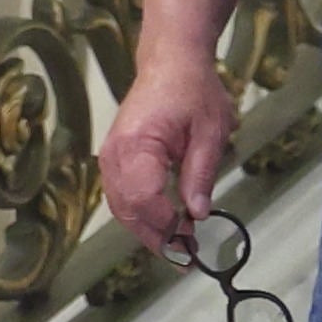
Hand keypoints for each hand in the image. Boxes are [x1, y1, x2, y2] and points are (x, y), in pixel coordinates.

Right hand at [101, 53, 235, 261]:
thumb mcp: (211, 132)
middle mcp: (114, 154)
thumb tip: (198, 214)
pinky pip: (122, 196)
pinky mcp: (115, 159)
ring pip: (121, 207)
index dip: (165, 226)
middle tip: (187, 260)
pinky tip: (166, 227)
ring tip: (180, 249)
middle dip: (156, 238)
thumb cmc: (193, 91)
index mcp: (137, 144)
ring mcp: (110, 157)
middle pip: (127, 209)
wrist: (171, 62)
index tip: (191, 243)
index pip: (144, 198)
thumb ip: (200, 174)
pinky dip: (142, 215)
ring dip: (148, 231)